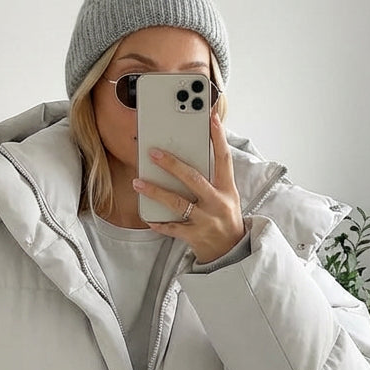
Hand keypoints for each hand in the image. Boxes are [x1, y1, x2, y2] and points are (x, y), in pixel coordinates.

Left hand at [132, 111, 245, 264]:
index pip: (224, 158)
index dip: (219, 137)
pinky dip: (159, 223)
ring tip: (137, 183)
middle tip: (153, 153)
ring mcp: (206, 220)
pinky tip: (148, 217)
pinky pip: (172, 228)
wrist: (231, 251)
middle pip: (193, 178)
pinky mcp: (195, 236)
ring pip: (177, 203)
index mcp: (227, 189)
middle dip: (172, 164)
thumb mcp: (227, 196)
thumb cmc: (225, 218)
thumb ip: (213, 178)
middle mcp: (217, 203)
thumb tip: (189, 157)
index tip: (211, 118)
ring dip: (155, 192)